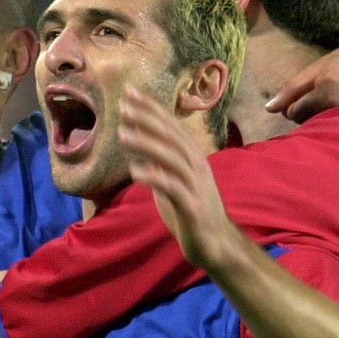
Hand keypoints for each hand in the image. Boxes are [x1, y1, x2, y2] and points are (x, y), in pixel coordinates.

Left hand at [118, 85, 236, 269]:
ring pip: (171, 158)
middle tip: (123, 105)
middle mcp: (197, 166)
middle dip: (147, 118)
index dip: (151, 108)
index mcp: (191, 157)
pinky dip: (155, 177)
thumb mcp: (171, 182)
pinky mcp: (192, 207)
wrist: (215, 245)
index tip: (129, 92)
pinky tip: (136, 172)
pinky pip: (173, 188)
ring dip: (147, 144)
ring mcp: (196, 185)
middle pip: (171, 136)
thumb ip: (159, 163)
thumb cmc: (191, 212)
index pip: (170, 125)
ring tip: (123, 134)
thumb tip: (139, 144)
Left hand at [265, 24, 338, 121]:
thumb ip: (292, 88)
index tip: (305, 94)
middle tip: (322, 95)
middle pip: (306, 123)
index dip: (294, 104)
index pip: (293, 113)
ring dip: (323, 118)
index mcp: (325, 94)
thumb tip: (268, 108)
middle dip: (308, 113)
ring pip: (323, 128)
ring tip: (336, 101)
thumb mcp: (318, 67)